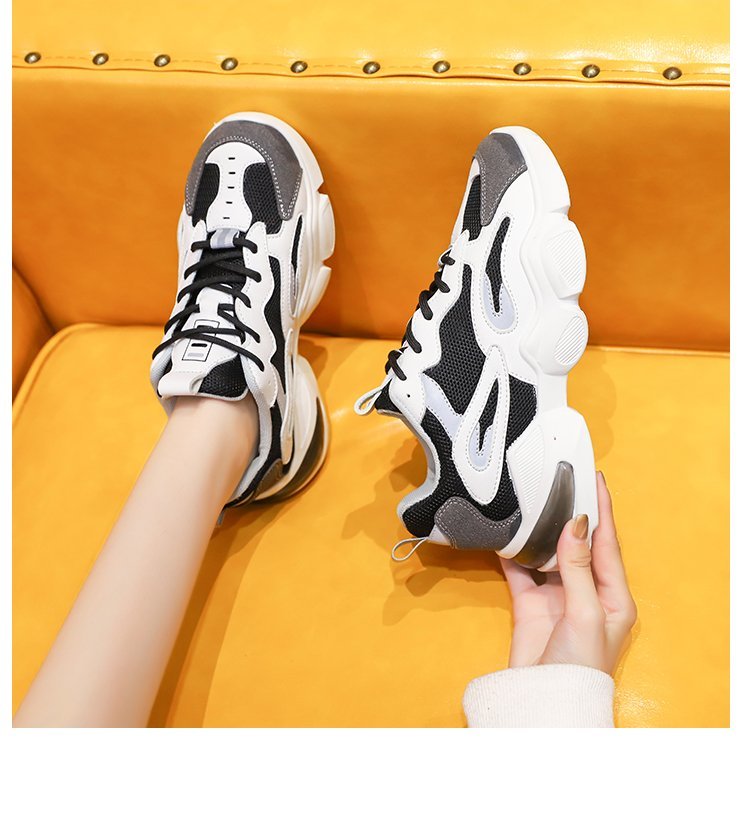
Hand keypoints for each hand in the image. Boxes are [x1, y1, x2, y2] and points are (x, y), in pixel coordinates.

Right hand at [500, 472, 636, 674]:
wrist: (544, 701)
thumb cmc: (580, 664)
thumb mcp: (586, 613)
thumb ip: (577, 567)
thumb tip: (575, 524)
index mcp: (613, 595)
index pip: (607, 543)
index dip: (602, 510)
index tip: (595, 480)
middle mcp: (587, 592)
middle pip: (578, 545)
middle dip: (571, 515)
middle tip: (561, 482)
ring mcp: (557, 598)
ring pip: (548, 554)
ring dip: (541, 531)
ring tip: (534, 500)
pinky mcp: (530, 605)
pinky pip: (521, 571)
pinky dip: (513, 553)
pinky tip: (507, 533)